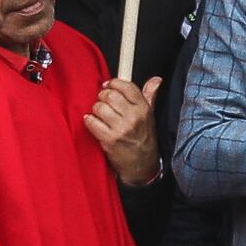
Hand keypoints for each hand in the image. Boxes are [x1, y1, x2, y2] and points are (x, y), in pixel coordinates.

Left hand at [85, 73, 160, 187]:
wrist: (142, 165)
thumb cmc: (143, 139)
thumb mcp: (150, 116)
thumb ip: (150, 95)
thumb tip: (156, 80)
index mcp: (144, 109)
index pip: (126, 86)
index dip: (114, 83)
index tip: (108, 85)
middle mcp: (134, 117)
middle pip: (110, 95)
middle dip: (102, 96)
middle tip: (103, 102)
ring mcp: (121, 129)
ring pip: (99, 107)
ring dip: (96, 110)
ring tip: (100, 114)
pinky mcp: (110, 140)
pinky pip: (92, 122)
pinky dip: (89, 121)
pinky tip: (93, 122)